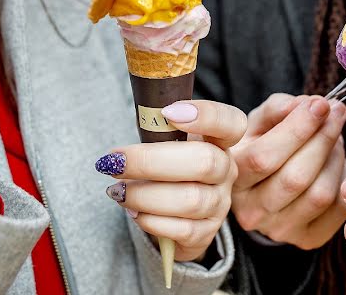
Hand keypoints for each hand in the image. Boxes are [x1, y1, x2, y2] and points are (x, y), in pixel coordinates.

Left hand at [96, 100, 246, 261]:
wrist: (174, 212)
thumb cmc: (167, 167)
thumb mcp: (167, 143)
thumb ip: (158, 131)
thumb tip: (128, 136)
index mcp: (219, 140)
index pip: (230, 123)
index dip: (206, 116)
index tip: (168, 112)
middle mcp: (226, 171)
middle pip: (203, 162)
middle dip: (151, 162)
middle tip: (115, 162)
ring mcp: (219, 203)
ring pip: (189, 200)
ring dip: (144, 195)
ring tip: (117, 190)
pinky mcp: (206, 232)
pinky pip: (181, 230)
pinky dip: (150, 220)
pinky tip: (132, 211)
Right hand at [229, 93, 345, 248]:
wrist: (262, 188)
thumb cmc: (259, 146)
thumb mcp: (257, 122)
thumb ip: (278, 108)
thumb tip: (309, 105)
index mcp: (232, 178)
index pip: (265, 157)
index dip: (298, 128)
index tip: (320, 104)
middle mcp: (250, 211)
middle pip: (296, 177)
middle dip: (323, 138)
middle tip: (336, 113)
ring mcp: (279, 230)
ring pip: (320, 194)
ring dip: (336, 158)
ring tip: (336, 138)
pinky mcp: (307, 239)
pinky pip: (338, 209)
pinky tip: (338, 163)